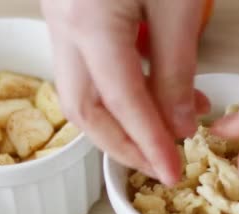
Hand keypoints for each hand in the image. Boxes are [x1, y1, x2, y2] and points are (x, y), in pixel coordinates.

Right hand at [41, 0, 209, 184]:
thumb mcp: (178, 5)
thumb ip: (177, 68)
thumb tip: (180, 124)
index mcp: (88, 21)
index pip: (121, 102)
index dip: (149, 143)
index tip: (172, 171)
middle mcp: (62, 24)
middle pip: (83, 109)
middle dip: (121, 145)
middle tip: (157, 165)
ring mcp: (58, 18)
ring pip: (80, 90)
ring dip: (120, 119)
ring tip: (165, 130)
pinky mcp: (68, 12)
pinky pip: (86, 65)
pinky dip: (116, 90)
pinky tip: (151, 90)